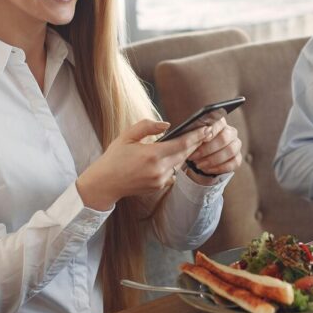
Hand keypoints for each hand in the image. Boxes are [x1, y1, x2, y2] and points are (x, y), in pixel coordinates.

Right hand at [77, 119, 212, 209]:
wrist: (105, 184)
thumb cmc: (114, 157)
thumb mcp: (127, 136)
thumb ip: (147, 126)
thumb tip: (167, 124)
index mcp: (151, 155)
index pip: (181, 144)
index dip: (196, 136)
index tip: (206, 128)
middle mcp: (158, 169)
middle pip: (184, 154)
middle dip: (195, 143)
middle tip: (205, 132)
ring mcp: (160, 180)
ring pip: (179, 163)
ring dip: (185, 153)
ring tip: (193, 141)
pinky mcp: (159, 187)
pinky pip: (172, 172)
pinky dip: (174, 163)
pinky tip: (175, 155)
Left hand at [183, 117, 241, 184]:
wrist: (200, 159)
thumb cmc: (196, 145)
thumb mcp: (192, 137)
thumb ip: (195, 133)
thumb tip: (197, 130)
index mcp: (220, 123)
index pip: (219, 123)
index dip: (211, 131)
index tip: (202, 139)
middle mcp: (231, 132)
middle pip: (225, 138)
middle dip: (208, 149)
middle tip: (194, 156)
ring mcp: (236, 145)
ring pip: (230, 151)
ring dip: (213, 160)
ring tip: (199, 164)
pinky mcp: (237, 158)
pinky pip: (233, 163)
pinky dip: (219, 168)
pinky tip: (207, 169)